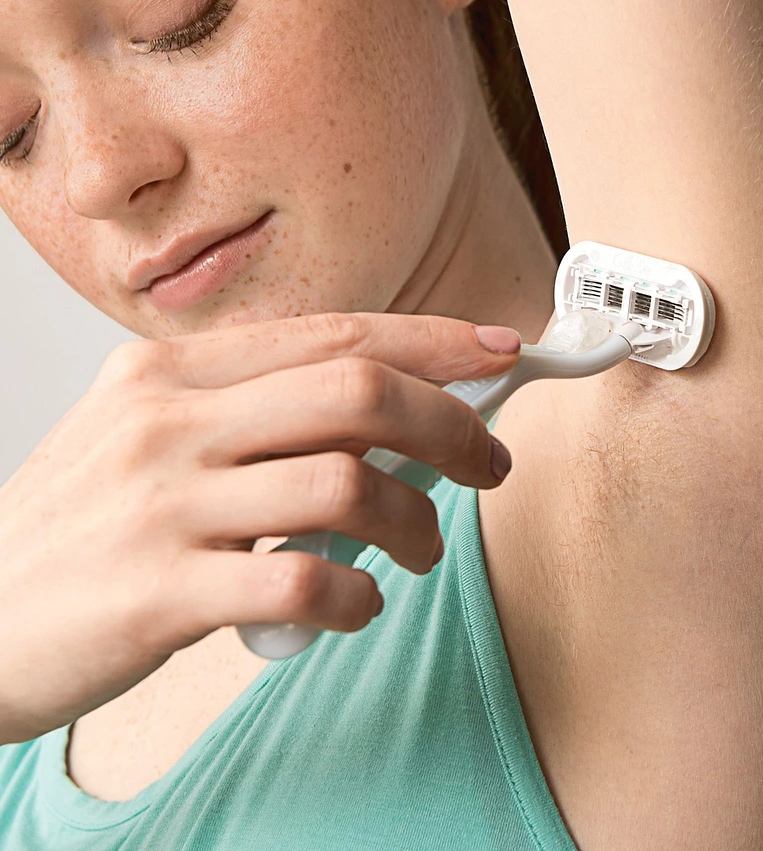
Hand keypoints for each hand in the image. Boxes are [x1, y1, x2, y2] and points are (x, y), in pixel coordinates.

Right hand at [0, 313, 519, 744]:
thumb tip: (387, 406)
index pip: (334, 334)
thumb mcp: (155, 438)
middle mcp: (169, 420)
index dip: (432, 339)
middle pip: (357, 392)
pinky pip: (302, 581)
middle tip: (491, 464)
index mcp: (173, 371)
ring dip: (415, 521)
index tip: (498, 351)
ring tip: (418, 549)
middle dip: (452, 423)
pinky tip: (354, 604)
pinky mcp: (159, 592)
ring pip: (345, 482)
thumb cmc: (87, 527)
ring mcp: (163, 503)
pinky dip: (355, 595)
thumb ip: (258, 414)